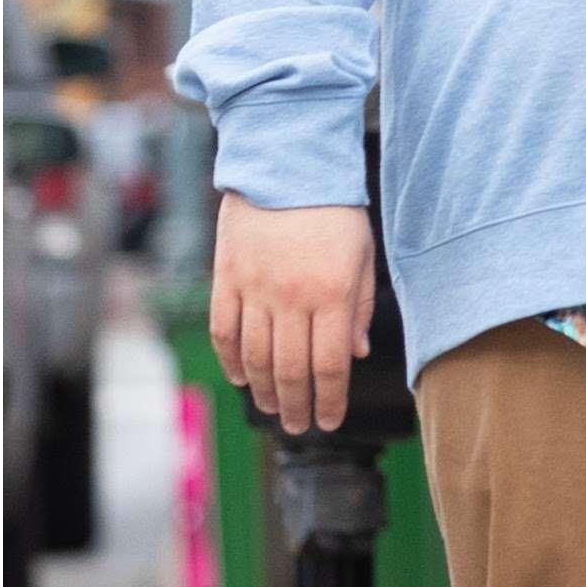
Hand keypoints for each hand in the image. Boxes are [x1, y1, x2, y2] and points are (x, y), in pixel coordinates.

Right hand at [210, 194, 378, 435]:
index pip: (330, 365)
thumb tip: (356, 354)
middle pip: (290, 370)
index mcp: (331, 292)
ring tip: (275, 409)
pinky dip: (231, 361)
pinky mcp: (226, 278)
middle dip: (298, 405)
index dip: (330, 400)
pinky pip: (224, 332)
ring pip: (255, 358)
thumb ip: (358, 306)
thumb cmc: (333, 207)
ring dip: (264, 391)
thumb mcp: (361, 253)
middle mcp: (291, 297)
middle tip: (301, 425)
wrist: (287, 160)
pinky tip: (241, 378)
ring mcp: (254, 289)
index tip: (329, 422)